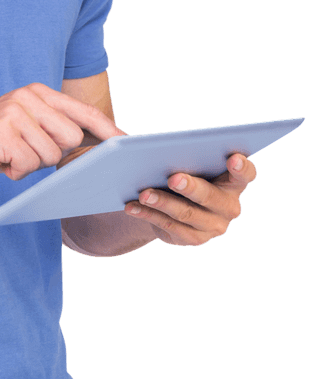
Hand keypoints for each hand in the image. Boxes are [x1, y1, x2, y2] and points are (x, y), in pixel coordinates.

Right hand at [0, 81, 125, 185]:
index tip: (126, 142)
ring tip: (9, 157)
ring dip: (31, 165)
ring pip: (51, 155)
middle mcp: (27, 97)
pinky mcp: (1, 133)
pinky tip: (0, 163)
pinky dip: (16, 172)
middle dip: (54, 155)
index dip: (106, 128)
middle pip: (71, 138)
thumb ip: (54, 128)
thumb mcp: (24, 127)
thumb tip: (95, 144)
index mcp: (36, 93)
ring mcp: (14, 113)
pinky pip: (29, 164)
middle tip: (27, 153)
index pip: (81, 110)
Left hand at [123, 153, 256, 245]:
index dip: (242, 168)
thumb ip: (174, 148)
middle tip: (173, 178)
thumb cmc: (183, 171)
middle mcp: (229, 206)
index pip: (246, 175)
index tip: (233, 158)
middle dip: (191, 187)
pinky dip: (149, 215)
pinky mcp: (193, 239)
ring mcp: (213, 226)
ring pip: (187, 214)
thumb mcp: (185, 159)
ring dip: (163, 202)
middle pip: (211, 197)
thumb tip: (132, 139)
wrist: (172, 204)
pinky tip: (132, 207)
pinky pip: (170, 227)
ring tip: (144, 193)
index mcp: (233, 182)